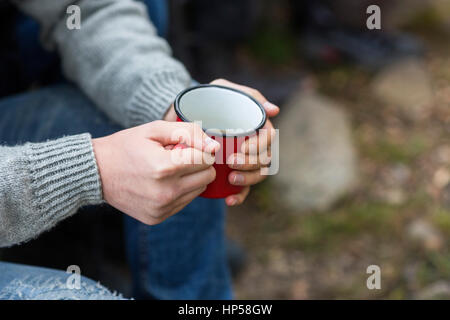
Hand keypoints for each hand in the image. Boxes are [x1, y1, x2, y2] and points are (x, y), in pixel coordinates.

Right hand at [92, 121, 219, 224]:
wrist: (96, 173)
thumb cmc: (126, 146)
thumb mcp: (155, 129)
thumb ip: (188, 133)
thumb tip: (214, 147)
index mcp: (165, 167)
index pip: (207, 160)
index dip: (201, 150)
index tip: (189, 146)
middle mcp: (166, 192)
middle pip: (207, 177)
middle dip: (199, 164)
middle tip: (180, 157)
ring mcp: (161, 208)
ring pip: (199, 191)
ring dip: (191, 178)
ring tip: (169, 169)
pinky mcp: (157, 218)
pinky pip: (184, 202)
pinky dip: (180, 191)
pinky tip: (162, 183)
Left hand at [210, 79, 278, 205]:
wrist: (183, 115)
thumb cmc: (207, 99)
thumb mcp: (224, 89)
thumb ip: (248, 95)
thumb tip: (274, 110)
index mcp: (257, 127)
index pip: (268, 139)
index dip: (260, 146)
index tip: (243, 148)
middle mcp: (254, 145)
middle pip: (264, 160)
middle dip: (251, 165)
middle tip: (232, 164)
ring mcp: (245, 161)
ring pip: (257, 175)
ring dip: (248, 181)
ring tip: (231, 181)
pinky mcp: (233, 173)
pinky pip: (242, 189)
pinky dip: (239, 196)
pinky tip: (229, 200)